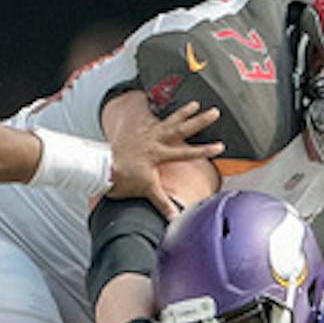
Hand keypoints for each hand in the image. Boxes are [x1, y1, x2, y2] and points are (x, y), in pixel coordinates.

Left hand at [107, 101, 223, 218]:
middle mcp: (155, 140)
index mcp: (159, 154)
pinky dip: (160, 113)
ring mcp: (147, 134)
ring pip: (169, 120)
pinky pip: (152, 120)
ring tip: (195, 103)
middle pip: (182, 129)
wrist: (103, 168)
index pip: (187, 152)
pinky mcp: (139, 132)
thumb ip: (163, 203)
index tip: (220, 147)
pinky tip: (166, 109)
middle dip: (199, 121)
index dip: (205, 150)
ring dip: (182, 112)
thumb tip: (175, 218)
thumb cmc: (124, 179)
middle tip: (214, 112)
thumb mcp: (146, 191)